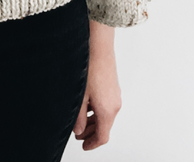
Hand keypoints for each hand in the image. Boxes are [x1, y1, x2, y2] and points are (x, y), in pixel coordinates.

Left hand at [73, 20, 121, 149]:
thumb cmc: (89, 67)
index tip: (83, 146)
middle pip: (105, 127)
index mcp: (107, 110)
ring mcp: (115, 95)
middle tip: (78, 135)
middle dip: (91, 133)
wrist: (98, 46)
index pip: (103, 136)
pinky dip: (97, 111)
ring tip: (79, 122)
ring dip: (93, 122)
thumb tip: (78, 130)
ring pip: (106, 116)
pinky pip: (107, 105)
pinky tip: (85, 106)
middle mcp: (115, 104)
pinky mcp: (113, 86)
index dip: (92, 144)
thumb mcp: (80, 96)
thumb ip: (79, 116)